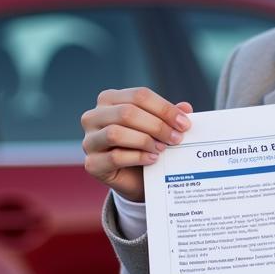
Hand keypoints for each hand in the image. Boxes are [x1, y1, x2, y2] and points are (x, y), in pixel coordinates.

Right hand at [81, 87, 193, 201]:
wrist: (136, 178)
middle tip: (176, 138)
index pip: (139, 96)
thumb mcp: (159, 127)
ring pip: (116, 133)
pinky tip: (152, 159)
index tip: (184, 124)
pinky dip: (138, 157)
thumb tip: (185, 107)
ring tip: (162, 148)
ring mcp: (89, 140)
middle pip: (127, 113)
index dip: (165, 109)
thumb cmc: (147, 145)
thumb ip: (169, 116)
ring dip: (145, 141)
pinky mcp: (92, 164)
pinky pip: (114, 157)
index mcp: (110, 99)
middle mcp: (93, 116)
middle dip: (157, 125)